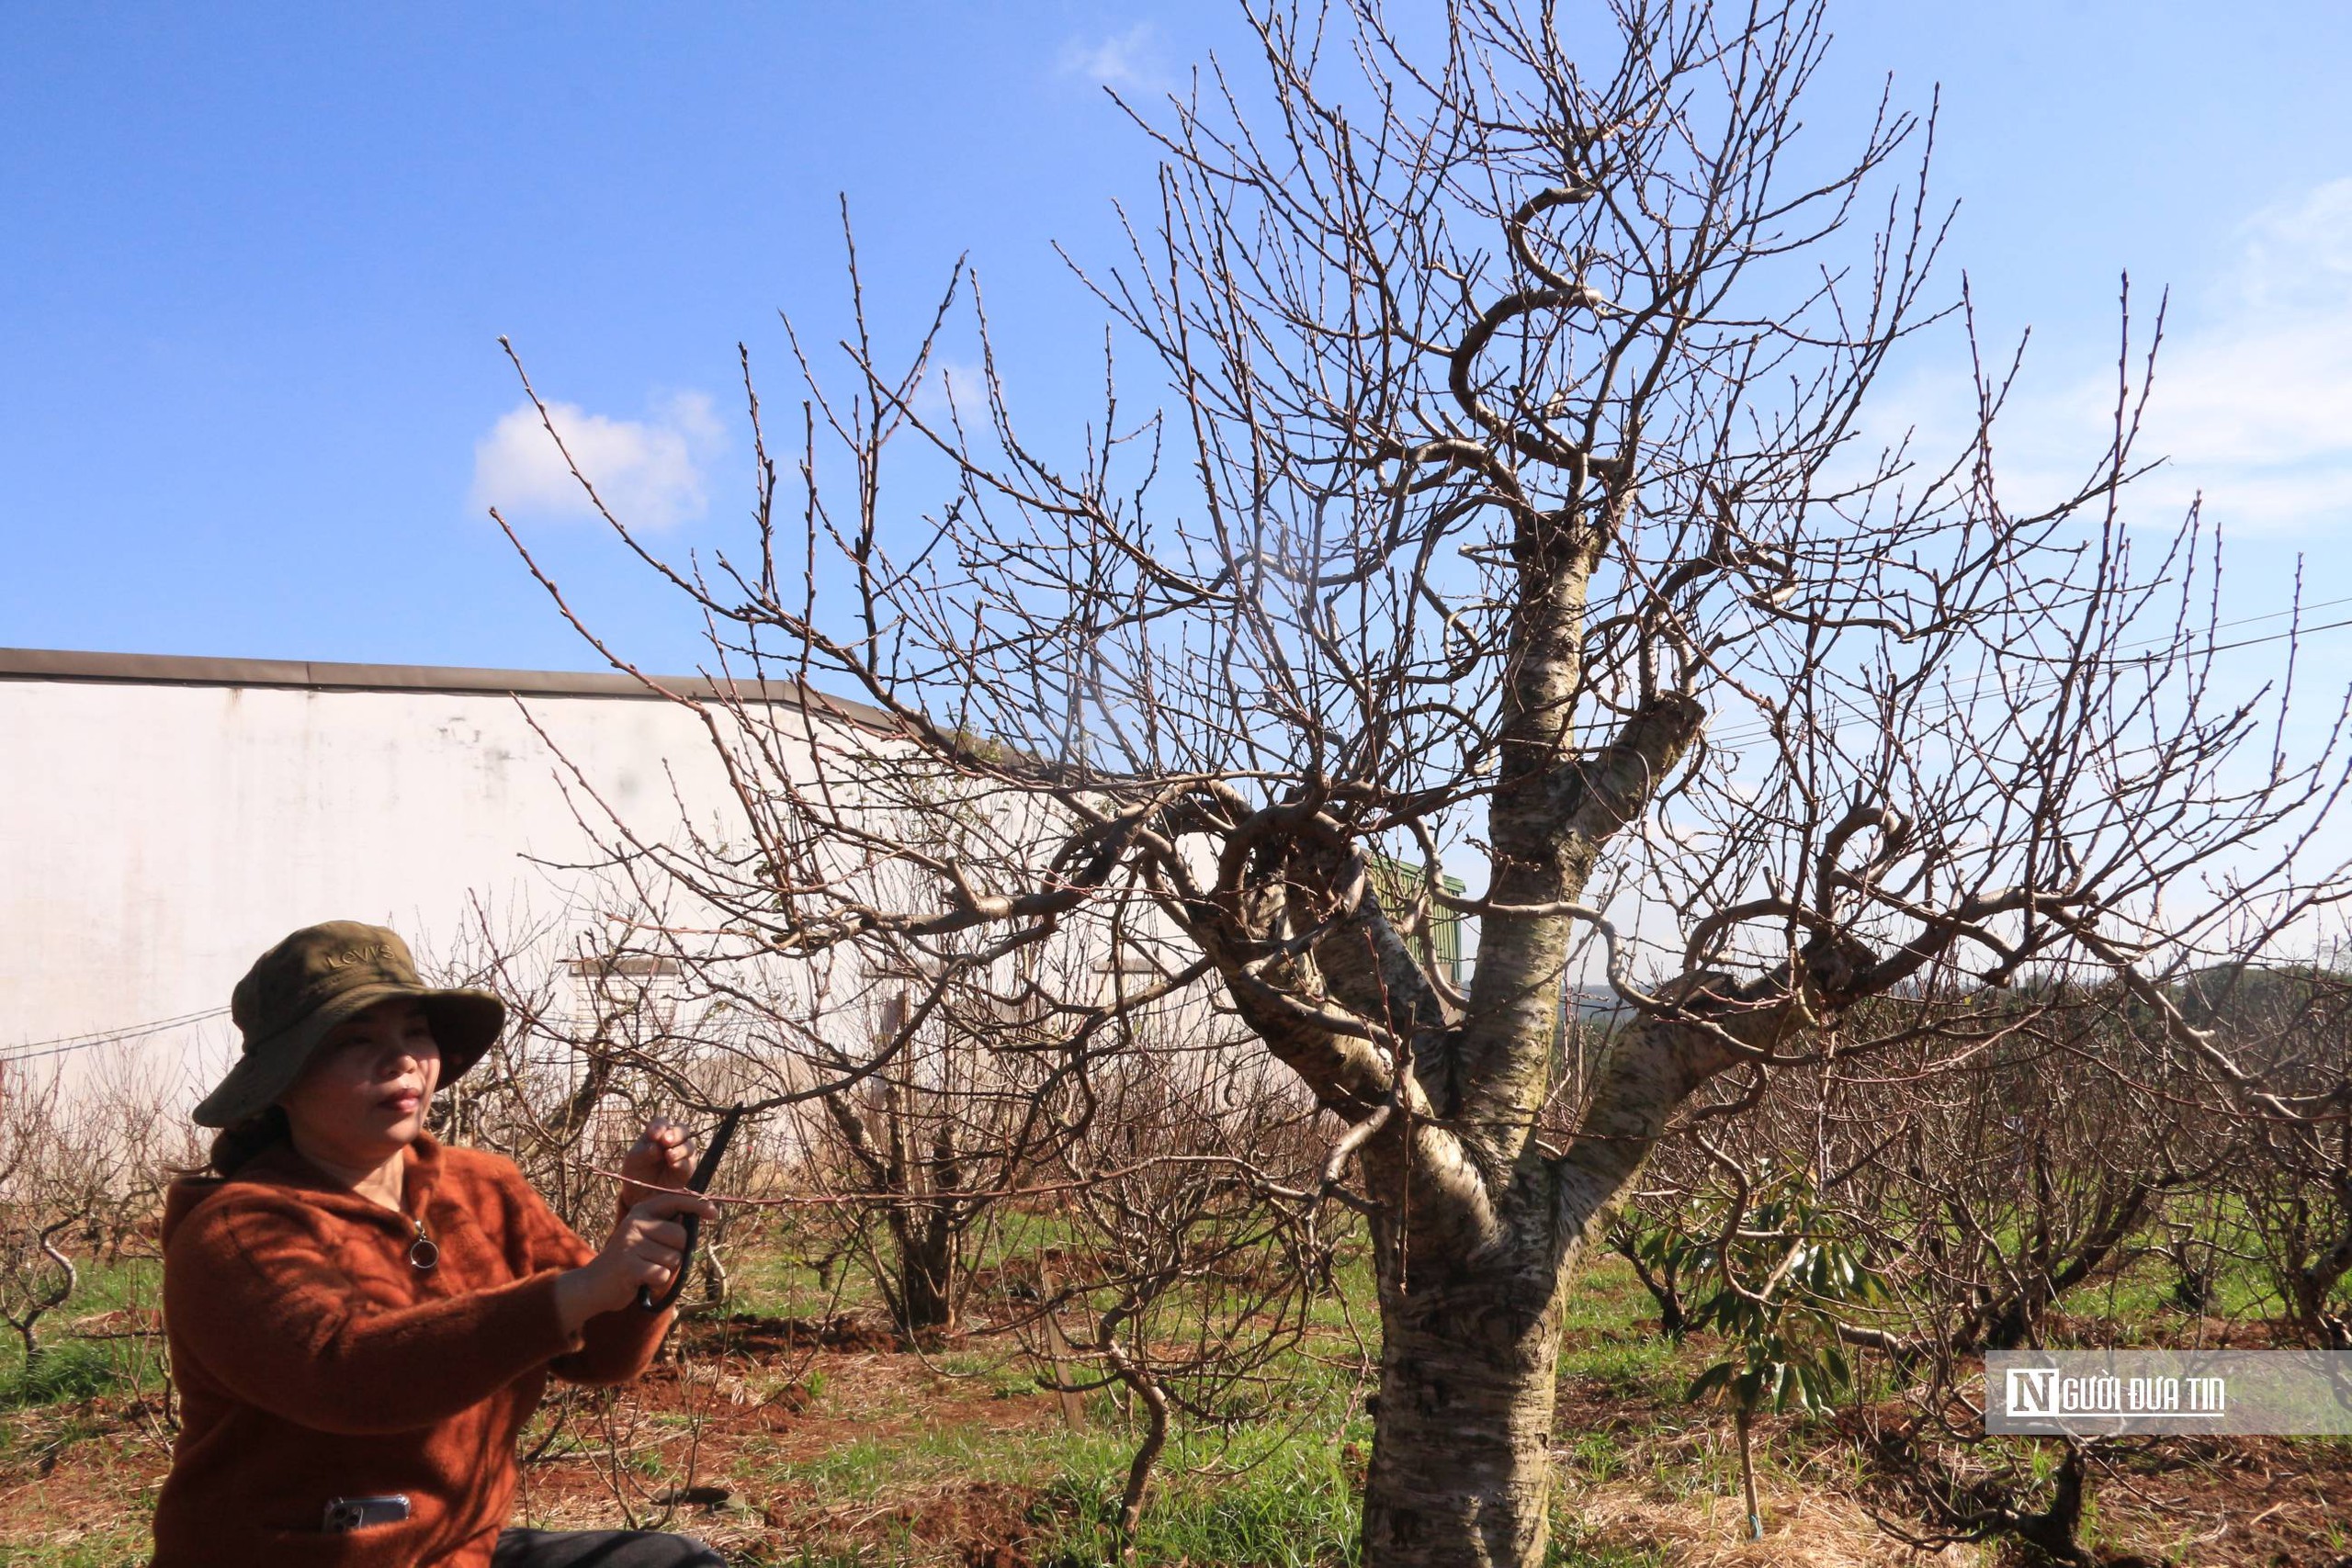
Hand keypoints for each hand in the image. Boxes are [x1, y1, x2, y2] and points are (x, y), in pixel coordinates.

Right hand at [554, 1190, 718, 1330]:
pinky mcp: (629, 1265)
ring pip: (674, 1259)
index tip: (714, 1214)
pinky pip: (662, 1275)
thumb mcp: (645, 1236)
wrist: (593, 1284)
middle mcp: (635, 1222)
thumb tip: (701, 1215)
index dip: (698, 1205)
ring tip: (645, 1269)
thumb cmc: (629, 1261)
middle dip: (677, 1253)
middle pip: (682, 1236)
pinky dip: (657, 1282)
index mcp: (641, 1212)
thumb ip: (667, 1226)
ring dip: (665, 1269)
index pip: (675, 1200)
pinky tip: (641, 1281)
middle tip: (655, 1259)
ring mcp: (631, 1243)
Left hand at [617, 1117, 693, 1212]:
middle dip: (675, 1134)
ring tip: (669, 1155)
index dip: (659, 1126)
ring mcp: (682, 1154)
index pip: (662, 1123)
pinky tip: (673, 1165)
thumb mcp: (635, 1158)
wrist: (640, 1195)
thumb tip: (657, 1147)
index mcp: (657, 1133)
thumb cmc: (636, 1171)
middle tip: (666, 1141)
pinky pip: (689, 1163)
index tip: (653, 1135)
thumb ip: (645, 1150)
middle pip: (682, 1129)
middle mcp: (673, 1140)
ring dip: (680, 1149)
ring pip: (689, 1145)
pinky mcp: (687, 1169)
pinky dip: (682, 1162)